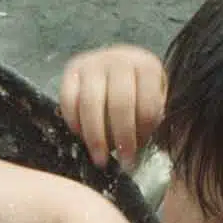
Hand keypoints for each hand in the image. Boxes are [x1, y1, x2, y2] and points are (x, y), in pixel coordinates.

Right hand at [59, 45, 166, 169]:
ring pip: (90, 103)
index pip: (148, 104)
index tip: (139, 154)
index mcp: (147, 66)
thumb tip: (140, 149)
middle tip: (122, 162)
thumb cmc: (139, 90)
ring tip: (100, 159)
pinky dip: (74, 122)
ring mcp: (93, 63)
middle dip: (121, 138)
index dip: (144, 133)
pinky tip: (81, 137)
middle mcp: (120, 60)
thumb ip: (152, 119)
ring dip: (95, 137)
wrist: (118, 66)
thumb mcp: (155, 99)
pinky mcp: (71, 70)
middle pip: (120, 104)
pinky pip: (68, 100)